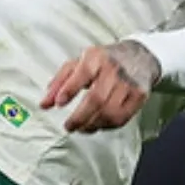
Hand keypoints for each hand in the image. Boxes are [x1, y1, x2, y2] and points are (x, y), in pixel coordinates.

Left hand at [41, 40, 161, 132]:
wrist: (140, 55)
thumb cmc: (103, 60)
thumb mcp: (78, 63)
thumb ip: (59, 82)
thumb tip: (44, 103)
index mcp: (96, 58)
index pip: (82, 74)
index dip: (69, 90)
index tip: (59, 103)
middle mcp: (114, 70)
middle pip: (96, 99)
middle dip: (79, 117)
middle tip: (68, 126)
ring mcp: (129, 84)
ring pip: (110, 112)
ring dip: (92, 125)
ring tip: (81, 128)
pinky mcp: (139, 96)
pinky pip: (122, 117)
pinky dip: (107, 126)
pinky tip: (97, 125)